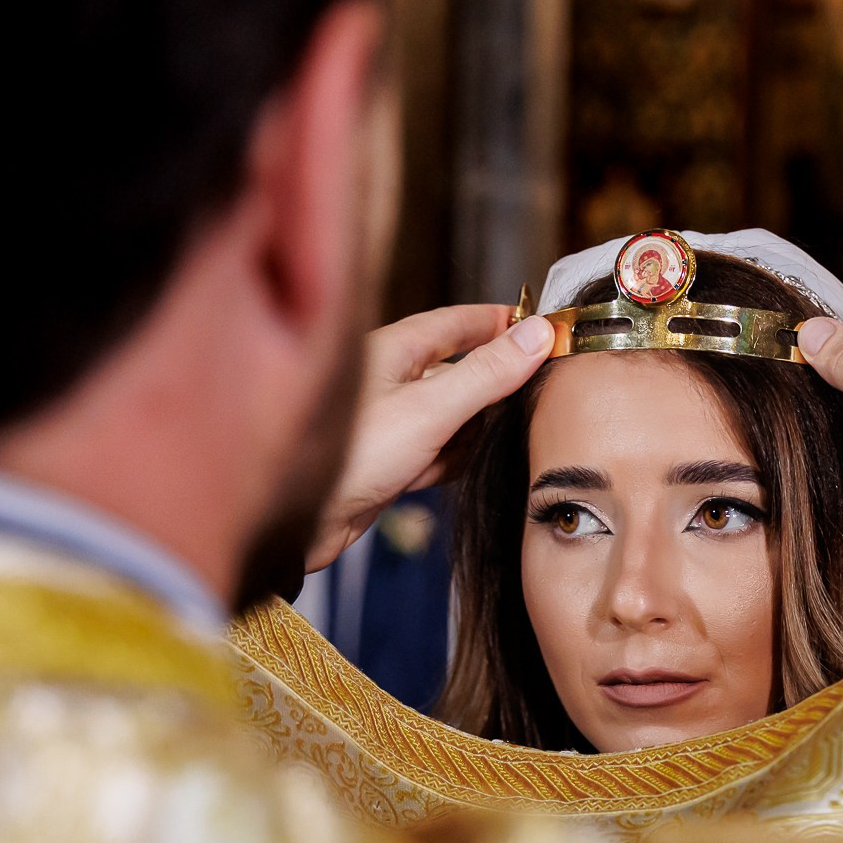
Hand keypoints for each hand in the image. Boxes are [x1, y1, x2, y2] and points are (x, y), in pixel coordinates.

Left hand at [309, 304, 553, 570]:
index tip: (539, 323)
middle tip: (542, 382)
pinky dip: (457, 457)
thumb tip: (539, 334)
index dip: (498, 321)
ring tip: (515, 429)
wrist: (300, 521)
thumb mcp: (431, 409)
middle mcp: (392, 382)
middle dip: (497, 377)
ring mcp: (391, 423)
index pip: (457, 322)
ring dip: (479, 423)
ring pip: (451, 413)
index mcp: (395, 350)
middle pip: (458, 368)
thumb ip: (487, 373)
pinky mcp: (389, 462)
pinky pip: (437, 451)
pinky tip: (471, 466)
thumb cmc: (351, 455)